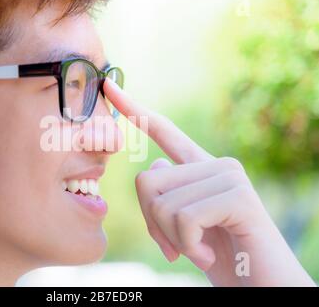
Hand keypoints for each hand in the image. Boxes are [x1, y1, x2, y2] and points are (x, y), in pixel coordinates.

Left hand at [104, 79, 314, 285]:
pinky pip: (183, 218)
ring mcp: (229, 176)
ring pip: (161, 203)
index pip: (163, 131)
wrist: (260, 285)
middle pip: (147, 181)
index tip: (110, 84)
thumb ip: (165, 194)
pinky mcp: (239, 197)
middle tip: (177, 245)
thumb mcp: (182, 222)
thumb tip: (152, 171)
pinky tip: (207, 254)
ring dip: (172, 239)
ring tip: (197, 248)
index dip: (135, 110)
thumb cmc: (217, 254)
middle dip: (152, 222)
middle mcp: (216, 163)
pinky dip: (188, 245)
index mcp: (200, 168)